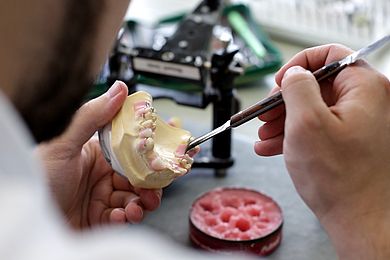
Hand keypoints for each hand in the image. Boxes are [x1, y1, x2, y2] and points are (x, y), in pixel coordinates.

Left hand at [36, 81, 161, 229]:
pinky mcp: (103, 218)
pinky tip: (122, 215)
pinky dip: (129, 217)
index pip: (132, 145)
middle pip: (140, 173)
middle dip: (155, 178)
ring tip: (139, 204)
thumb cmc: (37, 179)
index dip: (152, 143)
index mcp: (97, 152)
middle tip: (162, 180)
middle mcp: (103, 174)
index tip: (171, 140)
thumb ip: (91, 116)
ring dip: (144, 201)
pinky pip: (126, 217)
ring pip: (138, 196)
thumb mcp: (62, 144)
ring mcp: (103, 197)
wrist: (30, 219)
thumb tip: (118, 89)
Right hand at [254, 44, 389, 257]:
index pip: (330, 55)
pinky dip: (294, 135)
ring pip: (314, 109)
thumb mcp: (306, 123)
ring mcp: (358, 124)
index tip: (280, 82)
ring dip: (284, 120)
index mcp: (364, 89)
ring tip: (264, 135)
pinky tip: (273, 147)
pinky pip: (318, 128)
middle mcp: (366, 103)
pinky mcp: (350, 142)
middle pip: (317, 85)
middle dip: (284, 100)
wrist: (361, 221)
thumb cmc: (340, 179)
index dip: (299, 65)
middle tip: (264, 114)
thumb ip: (297, 88)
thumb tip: (294, 74)